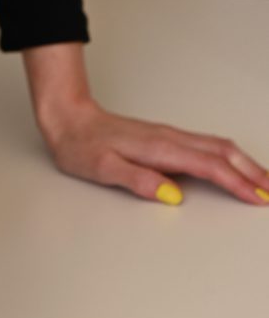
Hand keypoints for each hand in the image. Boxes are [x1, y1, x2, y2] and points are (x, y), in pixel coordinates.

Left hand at [38, 97, 268, 204]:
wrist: (67, 118)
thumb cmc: (80, 145)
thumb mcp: (102, 168)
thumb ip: (138, 180)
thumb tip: (172, 195)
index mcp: (159, 147)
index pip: (209, 166)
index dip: (237, 183)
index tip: (258, 198)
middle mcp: (169, 138)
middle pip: (223, 152)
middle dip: (253, 172)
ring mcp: (169, 135)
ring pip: (218, 146)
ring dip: (245, 162)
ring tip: (264, 181)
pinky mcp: (165, 137)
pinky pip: (207, 145)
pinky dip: (229, 156)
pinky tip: (234, 164)